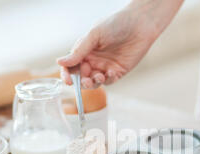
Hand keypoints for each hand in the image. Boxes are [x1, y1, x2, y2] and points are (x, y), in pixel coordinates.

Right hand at [57, 0, 183, 88]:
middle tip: (87, 80)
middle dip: (82, 82)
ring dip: (94, 83)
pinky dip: (108, 80)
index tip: (68, 81)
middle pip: (81, 77)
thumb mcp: (94, 36)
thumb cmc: (115, 24)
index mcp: (84, 50)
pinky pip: (109, 81)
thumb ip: (78, 51)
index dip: (67, 75)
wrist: (140, 24)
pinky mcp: (117, 72)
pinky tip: (113, 72)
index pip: (70, 66)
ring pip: (94, 82)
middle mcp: (93, 60)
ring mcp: (105, 67)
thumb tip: (59, 62)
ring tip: (99, 77)